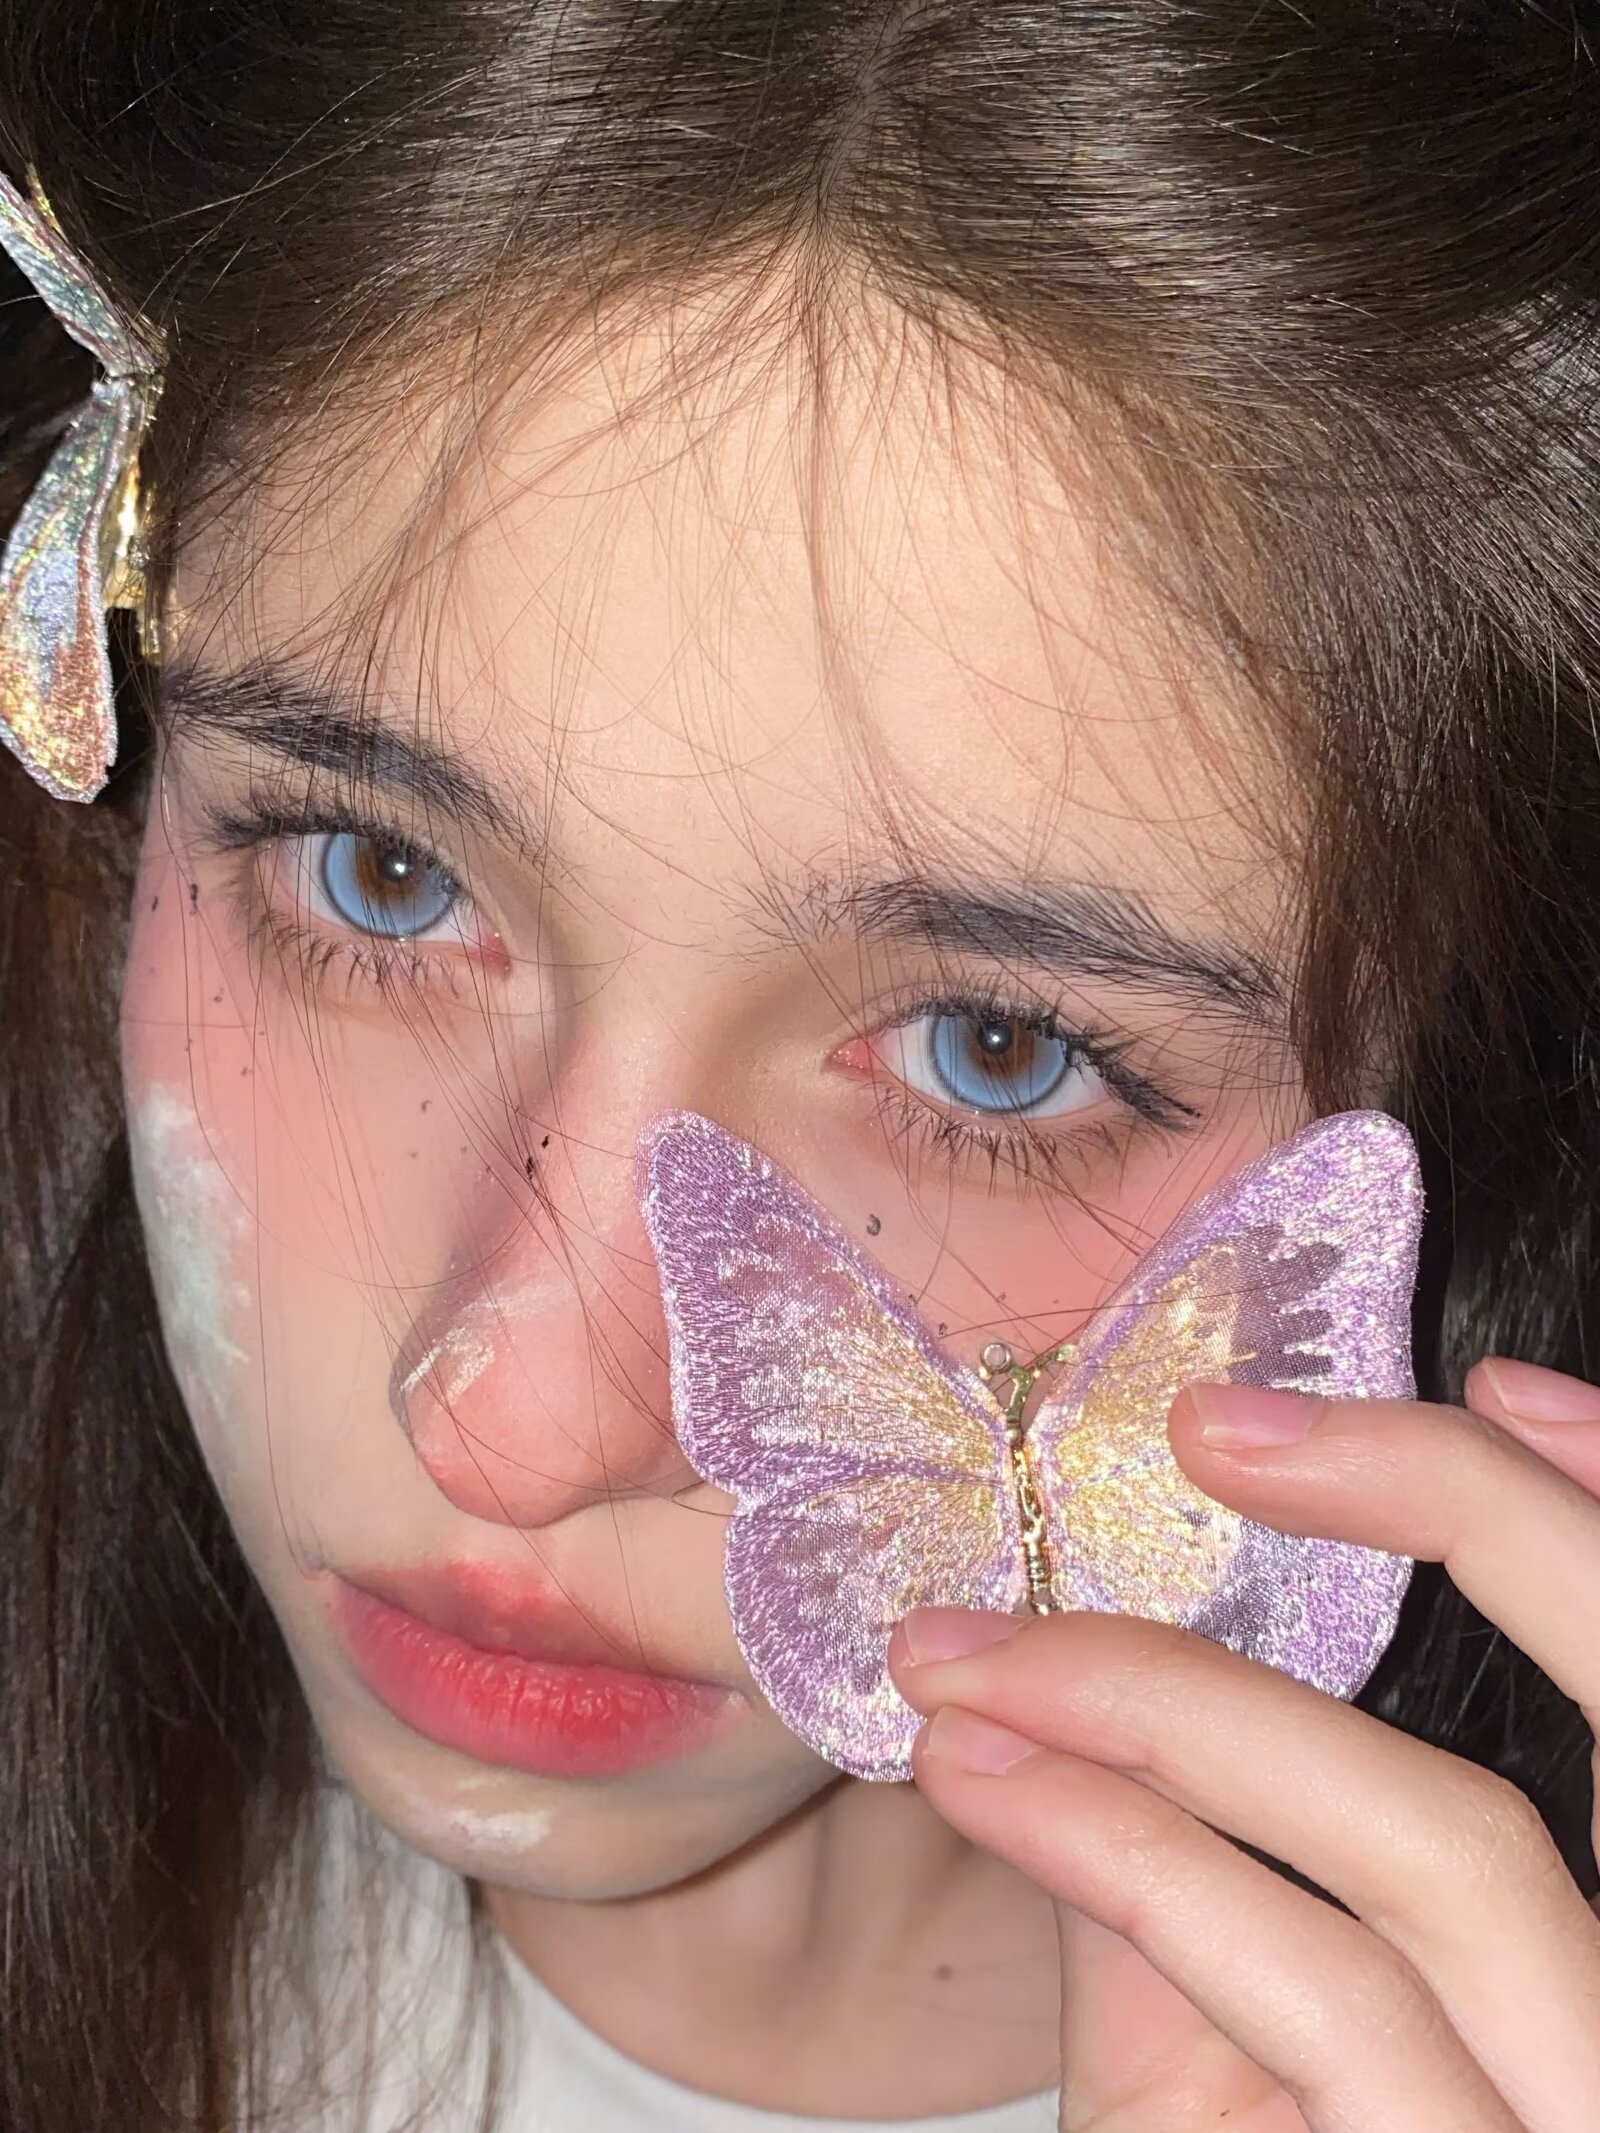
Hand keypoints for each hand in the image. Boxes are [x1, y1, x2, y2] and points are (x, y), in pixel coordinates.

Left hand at [886, 1358, 1599, 2132]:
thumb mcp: (1226, 2049)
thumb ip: (1204, 1867)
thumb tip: (1101, 1662)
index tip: (1493, 1391)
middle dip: (1466, 1513)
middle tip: (1220, 1422)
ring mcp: (1581, 2127)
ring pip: (1448, 1842)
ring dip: (1180, 1700)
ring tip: (963, 1651)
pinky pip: (1321, 1983)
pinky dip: (1129, 1847)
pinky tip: (978, 1774)